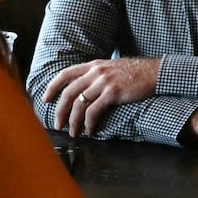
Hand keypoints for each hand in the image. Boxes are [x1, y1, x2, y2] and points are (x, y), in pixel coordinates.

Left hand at [43, 57, 160, 135]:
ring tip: (73, 132)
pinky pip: (94, 111)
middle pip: (68, 92)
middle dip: (60, 111)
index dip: (52, 87)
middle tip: (57, 124)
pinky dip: (88, 123)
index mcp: (93, 65)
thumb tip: (82, 88)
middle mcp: (96, 72)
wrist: (153, 73)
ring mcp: (104, 82)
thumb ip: (96, 75)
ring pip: (79, 104)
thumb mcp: (110, 68)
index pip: (65, 74)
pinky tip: (89, 130)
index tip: (45, 100)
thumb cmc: (133, 73)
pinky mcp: (113, 93)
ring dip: (73, 121)